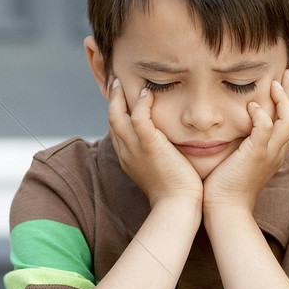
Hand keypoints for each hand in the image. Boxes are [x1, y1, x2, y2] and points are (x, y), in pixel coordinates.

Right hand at [107, 80, 201, 208]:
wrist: (177, 206)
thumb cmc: (176, 194)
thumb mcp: (161, 173)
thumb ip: (159, 158)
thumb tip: (169, 150)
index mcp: (128, 159)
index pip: (117, 131)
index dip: (117, 114)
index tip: (121, 100)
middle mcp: (126, 153)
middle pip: (112, 120)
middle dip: (112, 100)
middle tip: (116, 83)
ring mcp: (135, 149)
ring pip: (117, 115)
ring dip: (119, 96)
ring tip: (123, 81)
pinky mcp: (149, 146)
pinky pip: (138, 117)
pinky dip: (141, 102)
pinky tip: (148, 93)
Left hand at [202, 70, 288, 215]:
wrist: (226, 209)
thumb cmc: (227, 186)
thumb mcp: (241, 160)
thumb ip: (245, 143)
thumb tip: (237, 126)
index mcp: (276, 152)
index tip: (282, 83)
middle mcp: (278, 152)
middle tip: (285, 75)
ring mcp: (269, 154)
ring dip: (283, 99)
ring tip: (274, 83)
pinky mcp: (256, 156)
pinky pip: (266, 129)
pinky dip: (262, 115)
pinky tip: (251, 106)